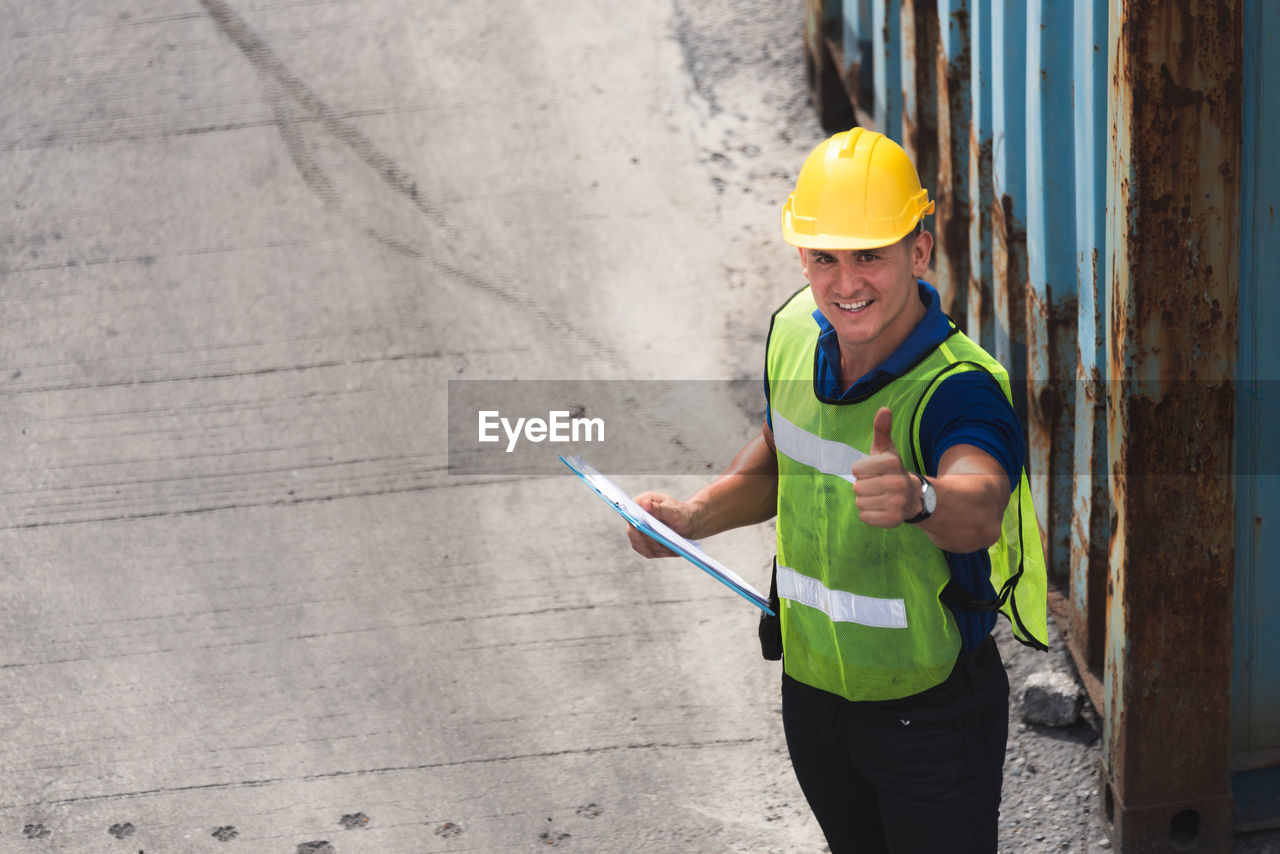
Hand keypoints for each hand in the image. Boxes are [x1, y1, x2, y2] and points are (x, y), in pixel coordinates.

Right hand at [626, 492, 696, 557]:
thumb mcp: (673, 509)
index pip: (629, 512)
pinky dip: (661, 552)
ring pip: (641, 544)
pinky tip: (673, 550)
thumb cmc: (681, 512)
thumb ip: (659, 508)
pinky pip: (648, 552)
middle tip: (665, 540)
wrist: (688, 523)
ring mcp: (637, 534)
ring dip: (658, 547)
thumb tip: (645, 503)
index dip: (634, 521)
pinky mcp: (643, 546)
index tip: (645, 528)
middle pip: (633, 531)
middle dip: (649, 537)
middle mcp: (634, 519)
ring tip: (673, 545)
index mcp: (640, 503)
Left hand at [849, 407, 918, 528]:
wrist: (913, 497)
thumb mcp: (886, 450)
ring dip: (866, 501)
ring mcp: (896, 503)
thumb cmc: (891, 471)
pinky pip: (864, 517)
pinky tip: (881, 508)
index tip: (874, 472)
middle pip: (857, 487)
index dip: (861, 471)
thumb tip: (884, 409)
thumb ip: (882, 429)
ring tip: (880, 496)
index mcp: (892, 463)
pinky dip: (869, 514)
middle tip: (877, 486)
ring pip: (860, 502)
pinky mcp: (893, 520)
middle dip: (863, 487)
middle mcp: (897, 483)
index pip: (856, 470)